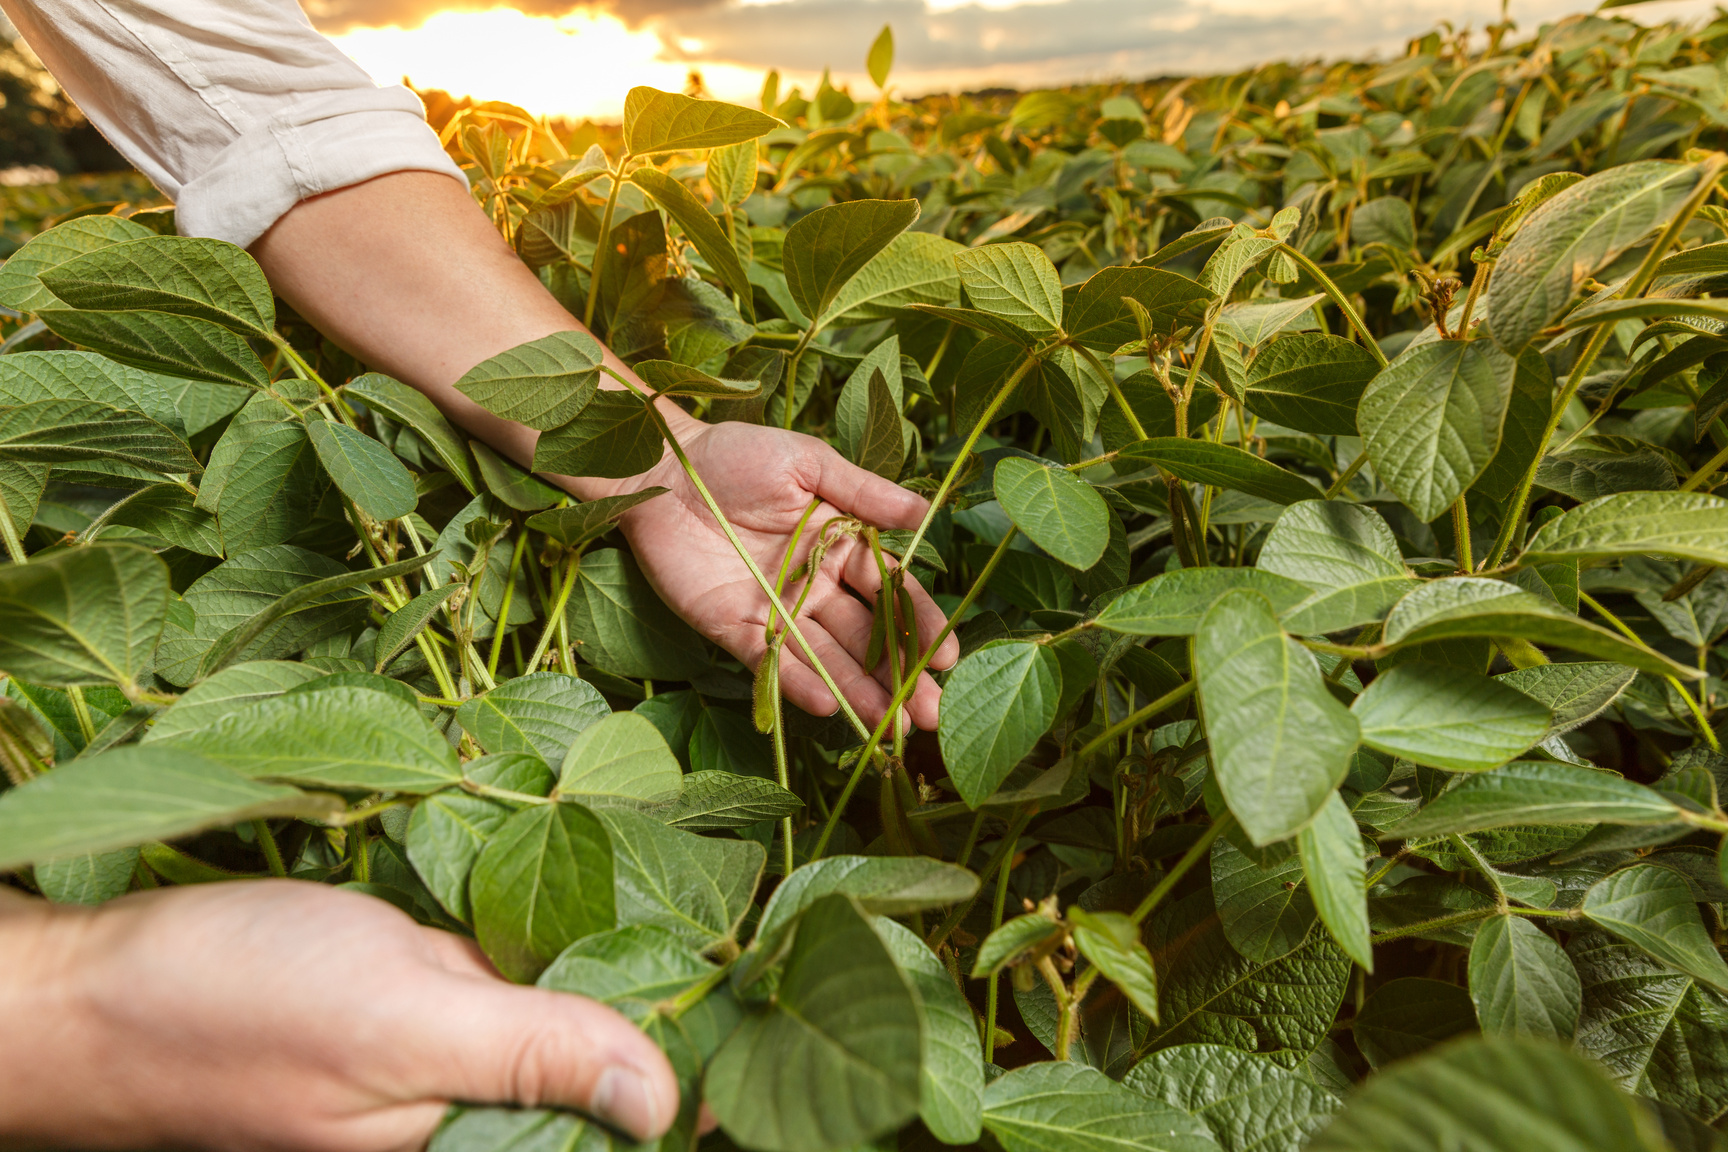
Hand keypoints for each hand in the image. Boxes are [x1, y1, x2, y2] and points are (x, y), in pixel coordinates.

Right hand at [0, 881, 677, 1151]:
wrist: (84, 987)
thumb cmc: (231, 1003)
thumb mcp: (401, 1022)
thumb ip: (533, 1053)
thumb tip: (665, 1104)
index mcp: (464, 1146)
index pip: (607, 1123)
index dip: (685, 1062)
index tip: (754, 992)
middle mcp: (454, 1120)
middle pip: (589, 1067)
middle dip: (646, 1003)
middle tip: (722, 929)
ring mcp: (424, 1067)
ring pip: (543, 1018)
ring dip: (590, 966)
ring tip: (662, 896)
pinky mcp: (395, 1016)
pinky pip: (486, 986)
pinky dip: (521, 942)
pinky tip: (553, 894)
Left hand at [610, 417, 960, 732]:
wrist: (662, 467)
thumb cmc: (736, 454)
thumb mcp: (809, 462)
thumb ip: (865, 492)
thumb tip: (926, 513)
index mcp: (841, 547)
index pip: (891, 593)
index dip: (920, 624)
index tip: (946, 655)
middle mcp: (814, 586)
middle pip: (866, 638)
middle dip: (900, 677)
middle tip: (930, 713)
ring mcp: (775, 612)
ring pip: (825, 659)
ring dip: (858, 694)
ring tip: (893, 727)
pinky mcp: (732, 628)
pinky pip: (769, 662)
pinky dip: (797, 684)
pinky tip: (828, 706)